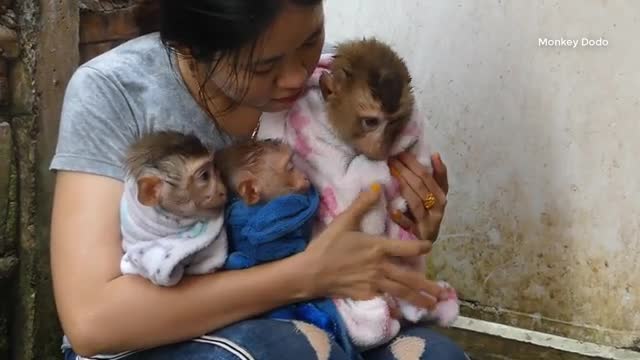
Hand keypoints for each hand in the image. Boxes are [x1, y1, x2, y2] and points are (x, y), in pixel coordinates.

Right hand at [303, 185, 444, 309]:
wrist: (311, 273)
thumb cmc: (327, 245)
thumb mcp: (344, 221)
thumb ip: (362, 204)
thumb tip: (377, 186)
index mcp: (378, 247)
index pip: (408, 248)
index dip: (421, 247)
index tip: (428, 247)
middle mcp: (381, 267)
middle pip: (410, 278)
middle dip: (428, 286)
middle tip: (443, 293)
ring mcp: (374, 283)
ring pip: (401, 292)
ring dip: (418, 298)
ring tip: (432, 305)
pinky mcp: (366, 295)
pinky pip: (385, 298)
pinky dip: (396, 303)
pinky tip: (404, 308)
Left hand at [388, 152, 448, 241]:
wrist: (424, 242)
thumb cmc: (426, 214)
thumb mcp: (432, 195)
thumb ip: (434, 177)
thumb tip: (434, 154)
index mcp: (441, 196)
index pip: (428, 176)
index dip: (415, 164)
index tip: (402, 153)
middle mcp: (438, 208)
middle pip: (421, 187)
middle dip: (405, 171)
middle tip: (391, 160)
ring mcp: (428, 222)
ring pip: (416, 202)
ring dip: (403, 187)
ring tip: (390, 175)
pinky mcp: (418, 235)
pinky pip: (409, 225)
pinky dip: (402, 217)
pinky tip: (393, 210)